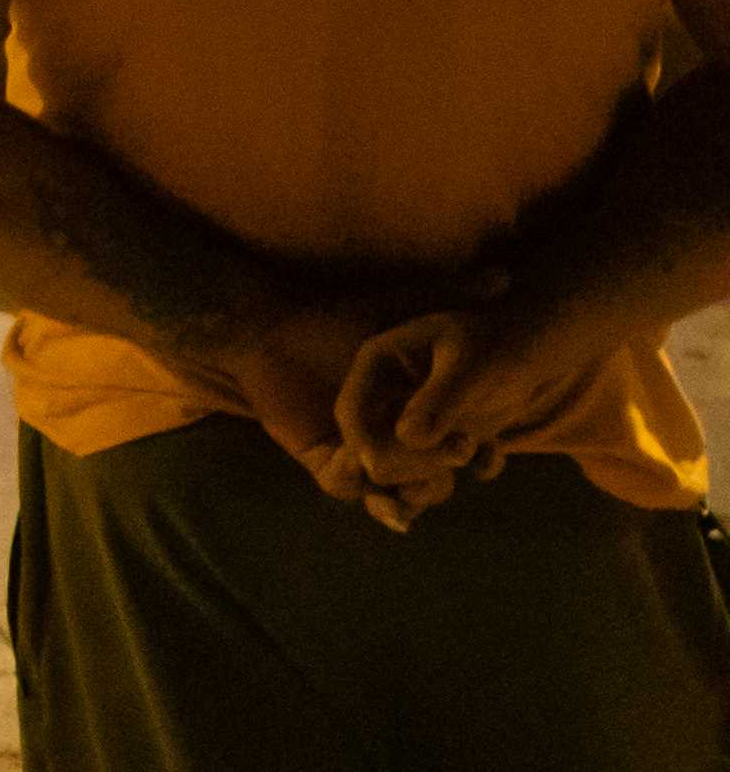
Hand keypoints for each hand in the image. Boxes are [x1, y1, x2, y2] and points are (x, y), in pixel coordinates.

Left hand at [179, 283, 474, 524]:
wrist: (265, 325)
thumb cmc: (332, 314)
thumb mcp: (398, 307)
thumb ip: (451, 294)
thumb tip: (505, 277)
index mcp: (414, 409)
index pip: (455, 442)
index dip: (473, 452)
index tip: (482, 451)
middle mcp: (389, 435)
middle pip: (426, 475)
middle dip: (436, 481)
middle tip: (441, 472)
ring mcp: (354, 450)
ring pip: (389, 488)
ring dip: (401, 494)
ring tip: (407, 493)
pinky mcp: (319, 458)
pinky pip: (340, 483)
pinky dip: (352, 483)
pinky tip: (359, 472)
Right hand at [336, 287, 604, 510]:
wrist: (532, 343)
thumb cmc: (497, 343)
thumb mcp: (470, 367)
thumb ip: (439, 402)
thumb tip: (408, 439)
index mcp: (377, 364)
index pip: (352, 413)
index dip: (364, 445)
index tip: (391, 468)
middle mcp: (389, 394)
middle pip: (372, 448)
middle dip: (411, 462)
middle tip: (461, 449)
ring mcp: (418, 418)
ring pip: (406, 468)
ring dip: (437, 475)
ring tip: (473, 454)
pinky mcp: (450, 435)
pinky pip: (453, 468)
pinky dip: (476, 467)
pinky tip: (493, 454)